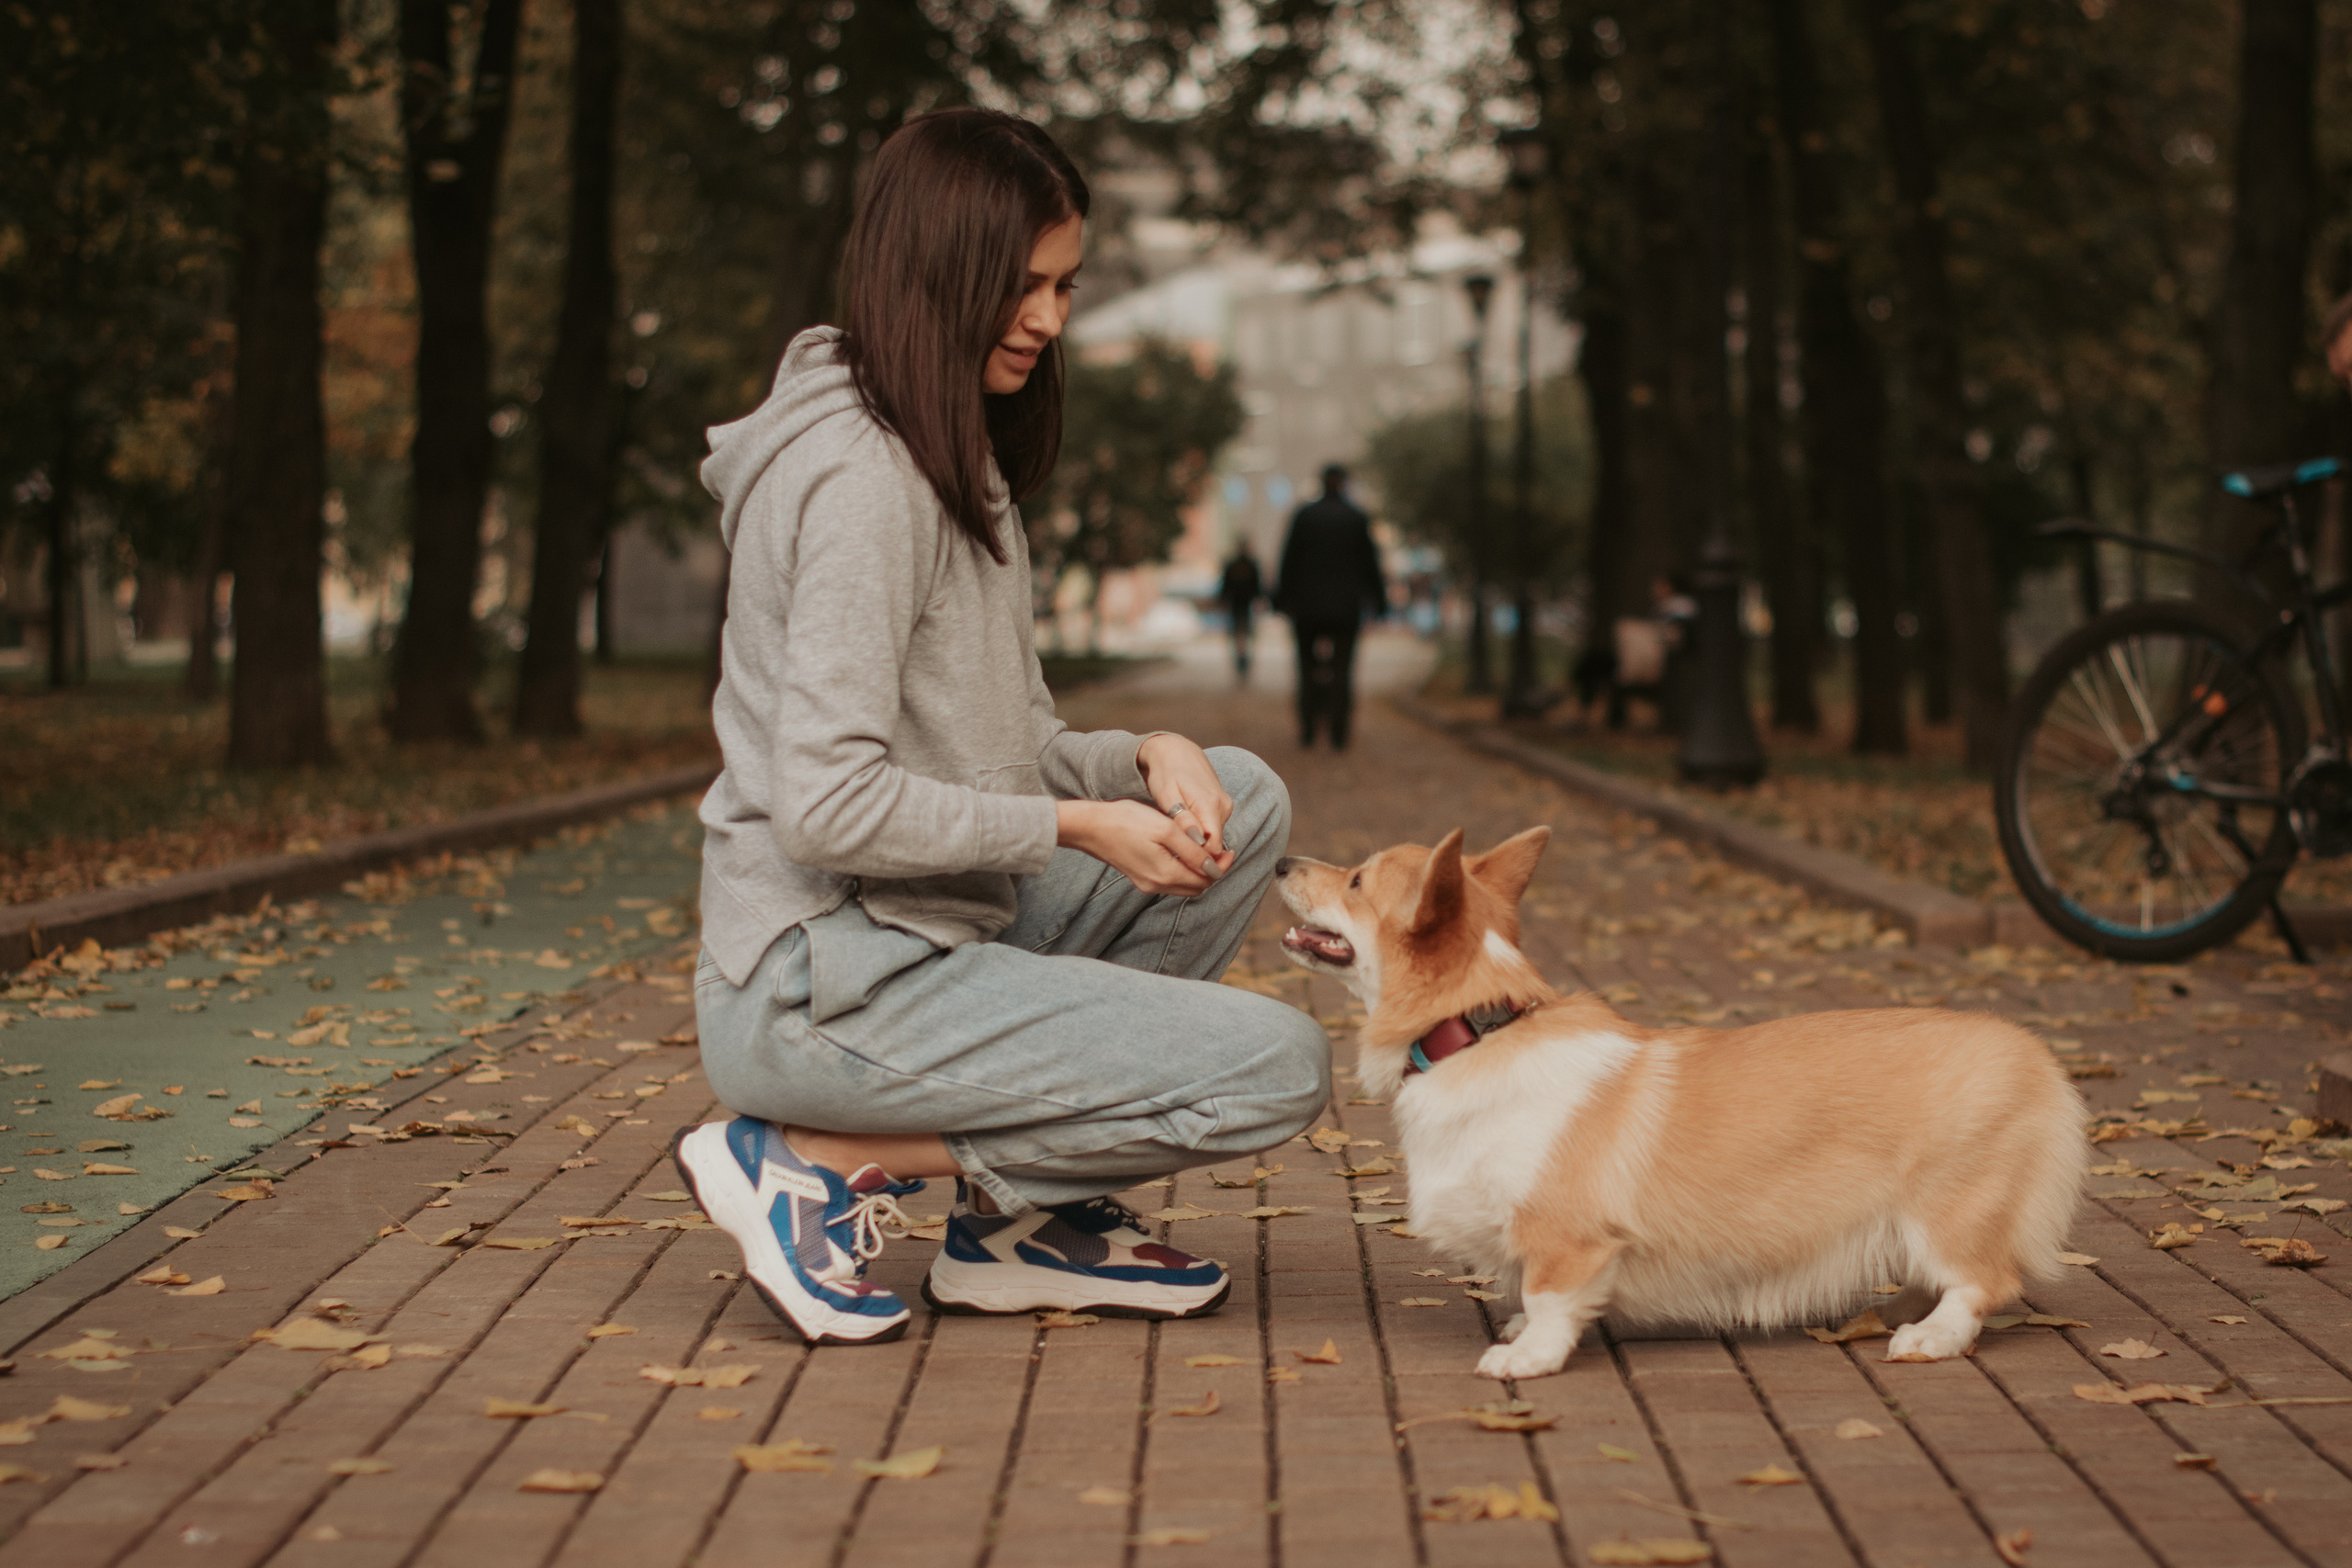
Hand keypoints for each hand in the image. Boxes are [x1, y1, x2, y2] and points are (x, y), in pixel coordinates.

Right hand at [1056, 799, 1228, 896]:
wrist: (1091, 827)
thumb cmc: (1127, 821)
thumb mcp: (1166, 830)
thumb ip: (1191, 851)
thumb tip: (1213, 867)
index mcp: (1166, 874)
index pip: (1206, 879)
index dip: (1221, 866)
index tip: (1230, 849)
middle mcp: (1158, 885)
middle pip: (1196, 886)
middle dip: (1212, 870)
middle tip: (1220, 850)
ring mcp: (1147, 883)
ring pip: (1183, 885)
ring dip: (1197, 871)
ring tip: (1203, 849)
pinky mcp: (1139, 877)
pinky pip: (1170, 880)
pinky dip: (1182, 870)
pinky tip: (1182, 852)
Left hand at [1136, 733, 1234, 869]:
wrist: (1175, 749)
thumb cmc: (1166, 772)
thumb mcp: (1167, 795)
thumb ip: (1183, 819)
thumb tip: (1196, 842)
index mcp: (1210, 804)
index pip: (1212, 846)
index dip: (1197, 859)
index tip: (1177, 862)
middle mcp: (1223, 806)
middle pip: (1215, 844)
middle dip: (1196, 853)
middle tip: (1172, 852)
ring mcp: (1225, 805)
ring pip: (1214, 836)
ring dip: (1197, 842)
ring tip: (1175, 838)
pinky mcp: (1222, 805)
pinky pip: (1214, 827)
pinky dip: (1200, 832)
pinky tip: (1183, 827)